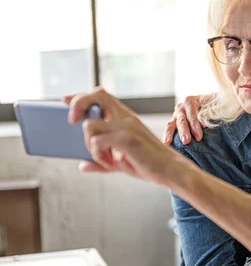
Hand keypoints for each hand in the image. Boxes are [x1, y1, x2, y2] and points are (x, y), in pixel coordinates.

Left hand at [65, 87, 180, 185]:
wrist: (170, 170)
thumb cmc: (149, 165)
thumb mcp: (121, 162)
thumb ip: (101, 161)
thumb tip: (82, 165)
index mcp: (126, 118)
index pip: (101, 96)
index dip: (80, 96)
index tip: (65, 100)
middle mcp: (126, 118)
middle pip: (96, 95)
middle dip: (78, 103)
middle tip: (72, 122)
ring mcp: (127, 127)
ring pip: (90, 125)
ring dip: (89, 145)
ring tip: (103, 159)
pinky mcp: (127, 139)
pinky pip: (97, 142)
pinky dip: (98, 156)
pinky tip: (110, 164)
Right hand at [163, 94, 213, 144]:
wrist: (209, 104)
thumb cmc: (213, 105)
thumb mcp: (214, 105)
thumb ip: (210, 113)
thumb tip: (204, 125)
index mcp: (190, 101)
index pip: (191, 113)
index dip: (194, 125)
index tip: (199, 137)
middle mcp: (181, 108)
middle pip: (181, 120)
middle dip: (184, 131)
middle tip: (186, 141)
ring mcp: (176, 116)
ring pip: (171, 125)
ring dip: (170, 135)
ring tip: (168, 144)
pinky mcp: (174, 123)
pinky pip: (169, 130)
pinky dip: (166, 137)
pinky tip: (166, 145)